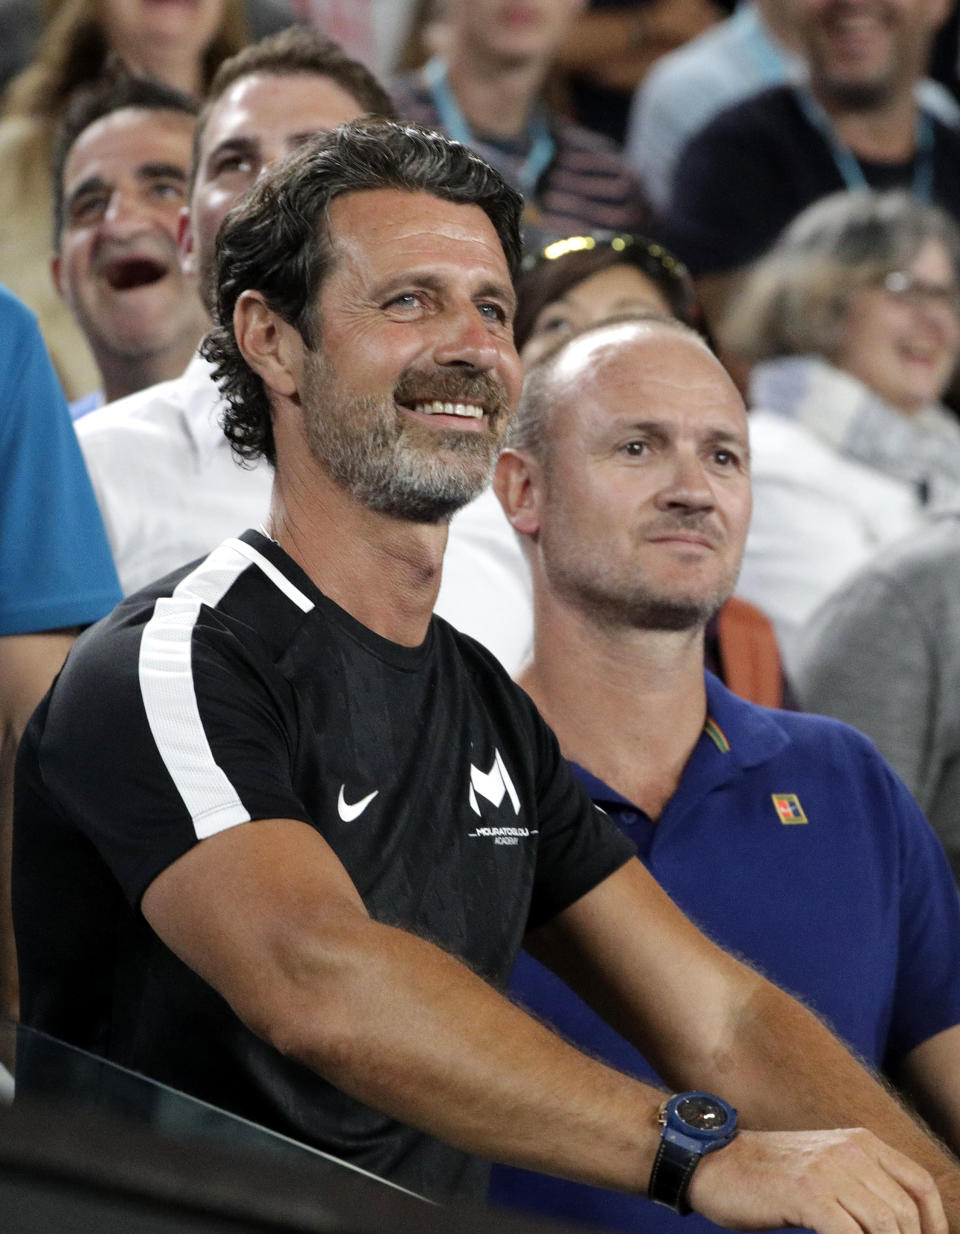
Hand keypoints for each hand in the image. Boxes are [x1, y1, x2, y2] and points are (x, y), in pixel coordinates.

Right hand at [688, 1128, 946, 1233]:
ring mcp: (828, 1170)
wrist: (715, 1162)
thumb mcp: (823, 1168)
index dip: (935, 1224)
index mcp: (859, 1142)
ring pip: (885, 1225)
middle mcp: (849, 1150)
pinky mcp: (807, 1193)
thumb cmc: (768, 1177)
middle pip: (905, 1212)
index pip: (920, 1184)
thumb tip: (896, 1223)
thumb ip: (860, 1185)